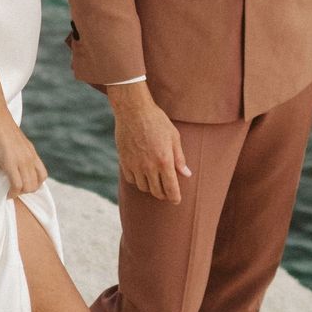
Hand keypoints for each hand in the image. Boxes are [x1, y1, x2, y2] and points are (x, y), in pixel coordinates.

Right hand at [0, 116, 47, 196]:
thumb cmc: (0, 125)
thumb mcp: (14, 140)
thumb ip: (17, 151)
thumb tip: (11, 158)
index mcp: (31, 152)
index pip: (42, 175)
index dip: (35, 185)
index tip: (23, 186)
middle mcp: (30, 157)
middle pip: (36, 184)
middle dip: (25, 192)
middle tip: (14, 191)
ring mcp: (21, 160)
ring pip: (28, 187)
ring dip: (19, 194)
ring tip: (10, 193)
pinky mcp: (10, 163)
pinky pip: (16, 185)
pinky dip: (12, 193)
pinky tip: (6, 194)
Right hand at [109, 83, 191, 202]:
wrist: (133, 110)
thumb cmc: (157, 121)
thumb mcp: (174, 137)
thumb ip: (180, 158)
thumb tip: (186, 174)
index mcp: (165, 161)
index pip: (171, 189)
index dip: (175, 198)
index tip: (176, 200)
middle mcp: (149, 166)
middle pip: (157, 192)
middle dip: (164, 194)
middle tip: (167, 191)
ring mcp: (135, 165)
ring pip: (143, 188)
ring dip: (150, 187)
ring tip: (155, 181)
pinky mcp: (124, 162)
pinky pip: (131, 180)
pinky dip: (137, 180)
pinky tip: (142, 174)